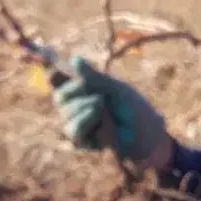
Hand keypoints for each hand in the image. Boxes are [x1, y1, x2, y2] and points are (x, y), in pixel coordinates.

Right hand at [53, 55, 171, 164]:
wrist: (146, 134)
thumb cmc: (133, 108)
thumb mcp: (114, 88)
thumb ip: (94, 77)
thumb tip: (74, 59)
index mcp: (82, 89)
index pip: (58, 79)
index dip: (54, 74)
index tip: (56, 69)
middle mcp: (75, 106)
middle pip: (60, 95)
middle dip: (79, 90)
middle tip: (100, 95)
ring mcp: (75, 124)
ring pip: (66, 112)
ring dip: (87, 107)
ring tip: (104, 108)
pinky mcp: (80, 141)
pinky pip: (74, 129)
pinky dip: (88, 121)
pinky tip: (102, 121)